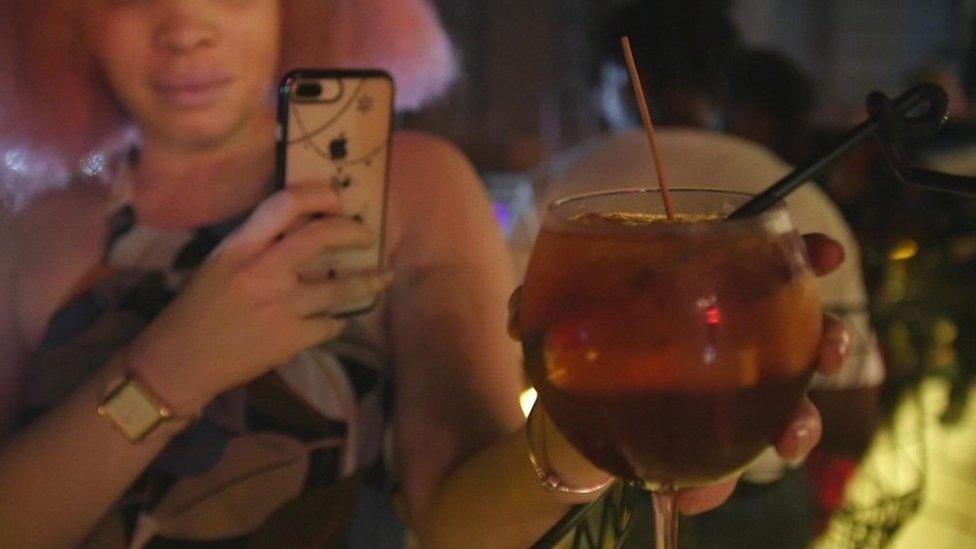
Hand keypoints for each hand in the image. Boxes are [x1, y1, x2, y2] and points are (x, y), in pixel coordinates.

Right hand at [129, 183, 392, 414]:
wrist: (181, 361)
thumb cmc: (198, 308)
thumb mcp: (220, 262)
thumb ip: (258, 243)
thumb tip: (308, 225)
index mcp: (241, 246)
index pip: (285, 203)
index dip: (319, 194)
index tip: (337, 200)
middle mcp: (263, 270)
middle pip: (323, 236)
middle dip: (354, 232)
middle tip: (366, 236)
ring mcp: (281, 306)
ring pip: (341, 286)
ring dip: (367, 281)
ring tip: (381, 277)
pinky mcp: (291, 339)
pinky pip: (331, 324)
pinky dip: (337, 321)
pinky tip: (337, 320)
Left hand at [508, 233, 850, 513]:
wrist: (564, 409)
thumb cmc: (575, 342)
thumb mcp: (554, 312)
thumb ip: (536, 302)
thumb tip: (519, 320)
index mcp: (695, 286)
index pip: (763, 259)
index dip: (804, 253)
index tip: (827, 254)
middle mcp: (725, 334)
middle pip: (798, 328)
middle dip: (828, 337)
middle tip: (830, 350)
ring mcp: (725, 387)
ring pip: (788, 399)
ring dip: (801, 420)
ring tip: (788, 441)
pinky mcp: (711, 436)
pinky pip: (735, 458)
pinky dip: (722, 484)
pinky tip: (698, 497)